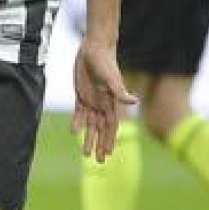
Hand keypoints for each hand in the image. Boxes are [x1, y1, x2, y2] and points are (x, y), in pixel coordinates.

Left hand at [70, 38, 136, 160]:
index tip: (108, 154)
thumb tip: (135, 101)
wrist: (95, 48)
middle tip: (98, 161)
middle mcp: (102, 104)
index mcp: (111, 103)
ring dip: (88, 138)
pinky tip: (74, 132)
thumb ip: (121, 92)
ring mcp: (92, 100)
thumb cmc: (106, 61)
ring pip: (90, 124)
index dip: (109, 140)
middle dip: (100, 145)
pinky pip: (79, 112)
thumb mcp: (112, 77)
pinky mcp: (82, 94)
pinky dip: (77, 122)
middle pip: (101, 129)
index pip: (110, 127)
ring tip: (85, 153)